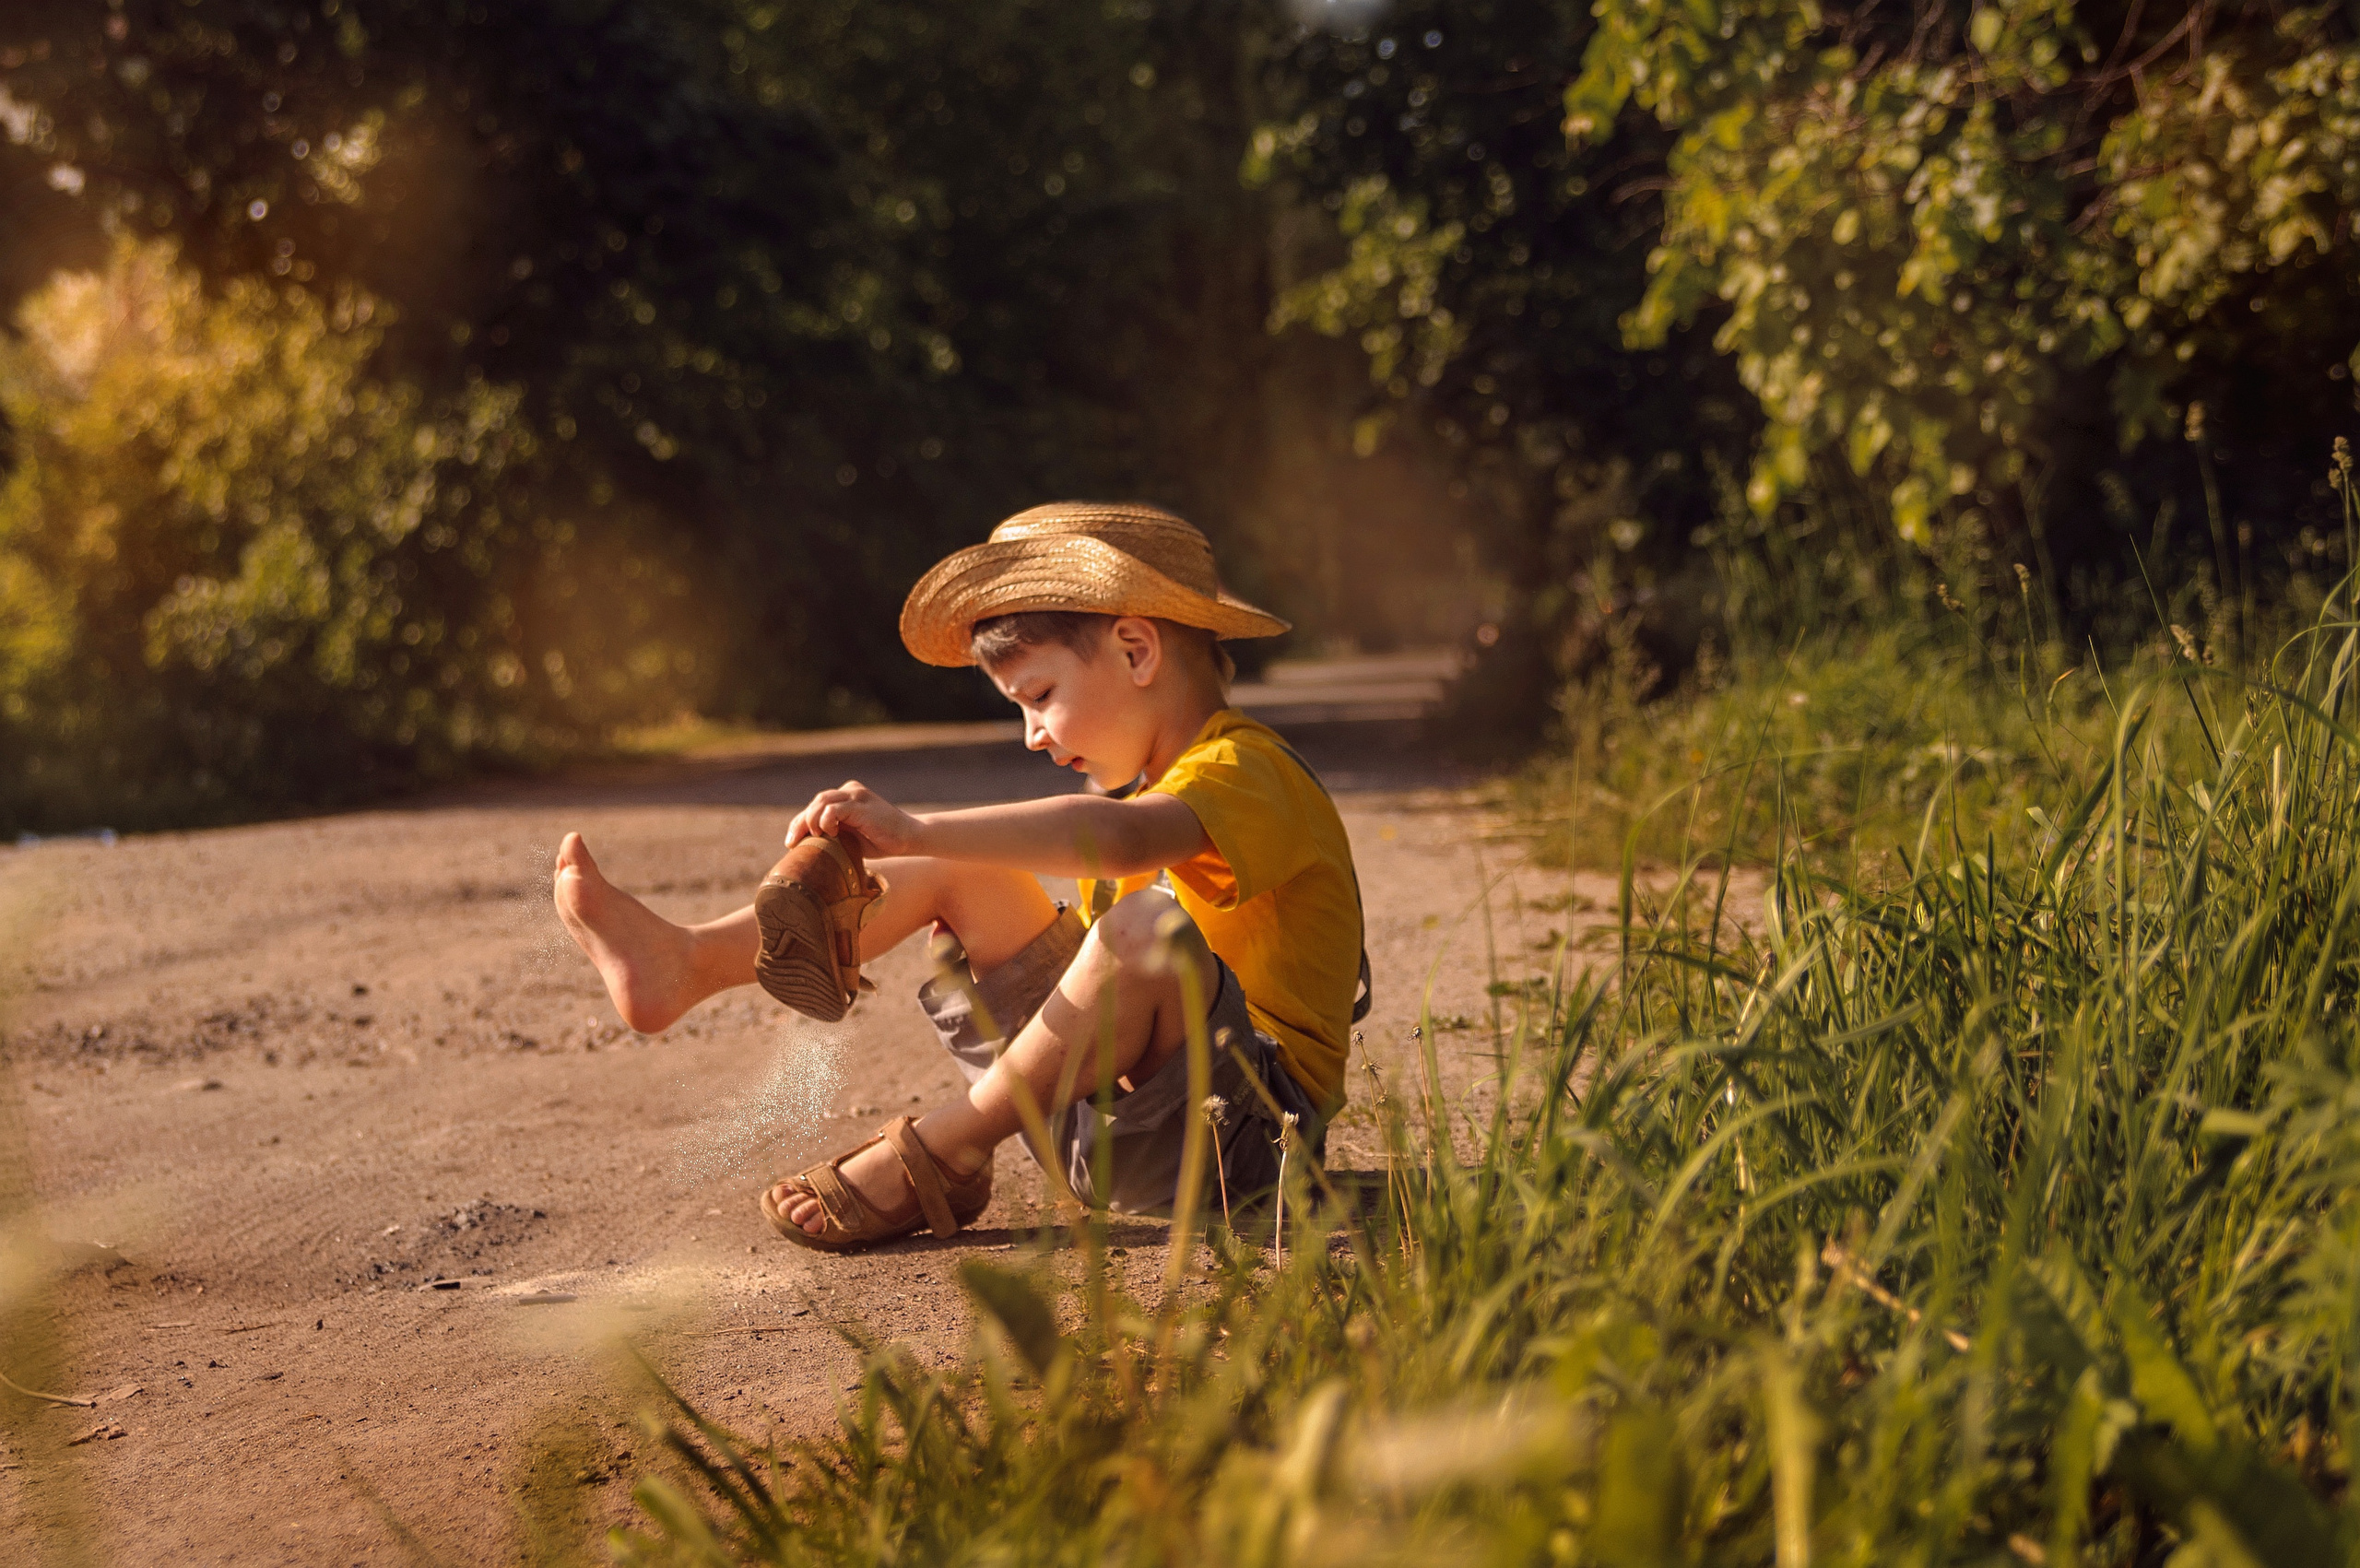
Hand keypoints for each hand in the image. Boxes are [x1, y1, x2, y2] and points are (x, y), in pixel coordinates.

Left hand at [785, 780, 924, 858]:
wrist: (910, 838)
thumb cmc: (881, 840)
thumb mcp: (851, 837)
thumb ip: (834, 833)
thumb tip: (809, 849)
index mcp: (845, 797)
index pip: (815, 806)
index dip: (799, 823)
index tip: (791, 843)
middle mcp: (849, 791)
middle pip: (815, 802)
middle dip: (800, 823)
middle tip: (793, 843)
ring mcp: (856, 795)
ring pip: (822, 801)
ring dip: (812, 820)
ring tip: (814, 836)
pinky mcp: (861, 805)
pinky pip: (835, 808)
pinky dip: (827, 820)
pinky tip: (830, 832)